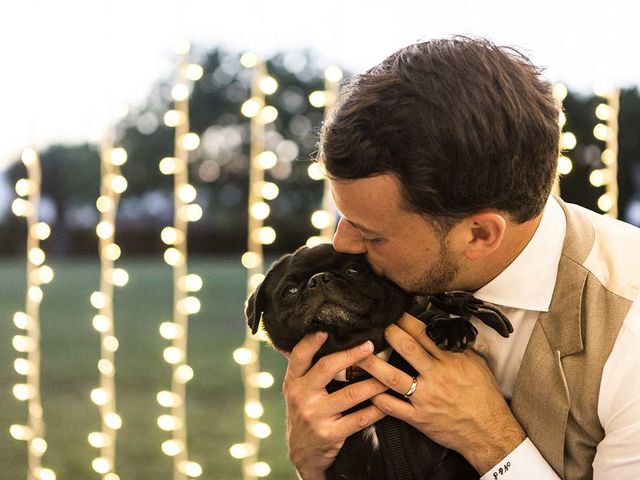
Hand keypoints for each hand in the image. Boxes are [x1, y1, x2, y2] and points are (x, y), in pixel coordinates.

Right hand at [282, 332, 388, 478]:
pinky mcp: (330, 434)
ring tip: (388, 373)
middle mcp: (301, 397)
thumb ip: (303, 365)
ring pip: (350, 394)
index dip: (311, 342)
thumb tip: (313, 332)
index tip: (326, 329)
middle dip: (351, 355)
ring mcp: (316, 416)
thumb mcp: (296, 389)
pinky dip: (376, 409)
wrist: (303, 454)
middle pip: (326, 368)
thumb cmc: (304, 412)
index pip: (299, 356)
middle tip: (370, 345)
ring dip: (373, 382)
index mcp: (293, 382)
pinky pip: (359, 419)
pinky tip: (387, 401)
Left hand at [356, 313, 525, 474]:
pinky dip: (377, 398)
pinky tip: (365, 389)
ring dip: (373, 364)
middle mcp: (436, 377)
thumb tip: (444, 331)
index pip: (424, 335)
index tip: (395, 313)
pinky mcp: (419, 418)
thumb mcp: (477, 366)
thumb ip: (458, 349)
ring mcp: (425, 399)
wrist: (489, 433)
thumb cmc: (484, 398)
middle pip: (407, 349)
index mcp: (450, 362)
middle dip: (389, 334)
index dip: (406, 321)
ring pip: (393, 378)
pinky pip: (393, 408)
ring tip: (358, 354)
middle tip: (374, 325)